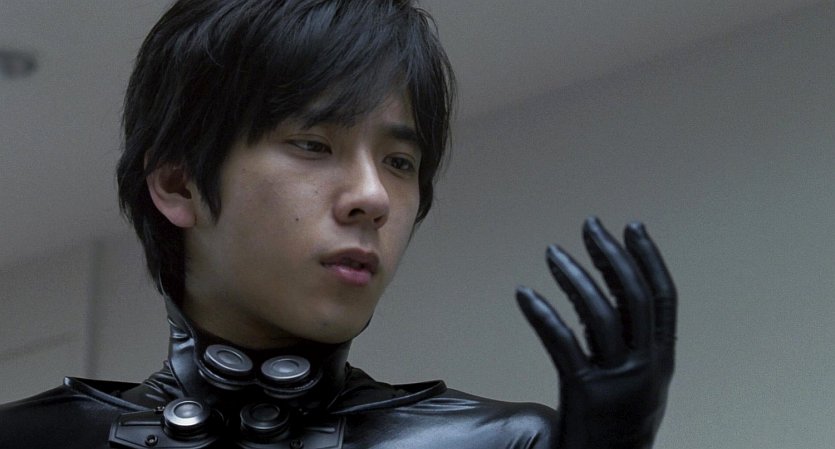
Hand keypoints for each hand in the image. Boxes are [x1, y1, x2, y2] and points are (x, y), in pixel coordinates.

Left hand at [516, 217, 675, 448]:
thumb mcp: (638, 381)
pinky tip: (523, 294)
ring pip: (600, 315)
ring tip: (551, 253)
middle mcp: (647, 368)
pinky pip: (562, 343)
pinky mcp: (584, 394)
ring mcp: (617, 382)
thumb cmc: (616, 423)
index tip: (632, 226)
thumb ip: (630, 341)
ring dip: (575, 277)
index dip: (649, 259)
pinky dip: (542, 314)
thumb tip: (608, 289)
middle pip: (633, 297)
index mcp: (662, 360)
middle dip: (612, 255)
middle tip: (589, 225)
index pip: (664, 298)